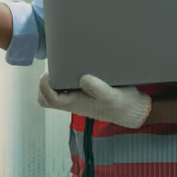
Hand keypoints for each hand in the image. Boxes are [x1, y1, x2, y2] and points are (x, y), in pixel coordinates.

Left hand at [37, 73, 151, 128]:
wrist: (132, 110)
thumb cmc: (122, 104)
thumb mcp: (113, 95)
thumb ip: (98, 89)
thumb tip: (82, 78)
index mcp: (76, 104)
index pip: (50, 100)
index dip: (44, 87)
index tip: (48, 73)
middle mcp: (73, 103)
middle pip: (46, 100)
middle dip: (43, 86)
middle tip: (52, 69)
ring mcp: (76, 100)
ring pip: (53, 95)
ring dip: (51, 82)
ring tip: (59, 66)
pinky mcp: (82, 95)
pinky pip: (64, 90)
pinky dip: (62, 80)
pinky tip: (71, 69)